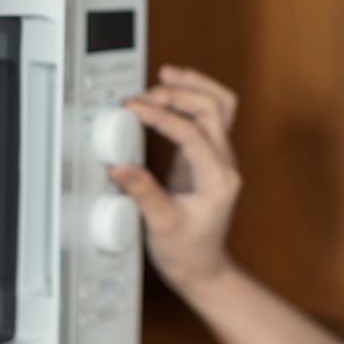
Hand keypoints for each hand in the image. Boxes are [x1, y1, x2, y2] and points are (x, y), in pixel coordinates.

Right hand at [108, 64, 240, 296]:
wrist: (203, 268)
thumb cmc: (189, 253)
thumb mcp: (162, 225)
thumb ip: (142, 193)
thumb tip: (119, 166)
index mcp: (219, 179)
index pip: (193, 133)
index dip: (162, 115)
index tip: (134, 108)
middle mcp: (224, 163)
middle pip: (213, 108)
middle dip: (179, 93)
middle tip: (144, 95)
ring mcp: (218, 158)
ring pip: (219, 106)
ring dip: (193, 86)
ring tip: (165, 74)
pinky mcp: (205, 157)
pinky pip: (208, 116)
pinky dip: (191, 98)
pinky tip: (169, 93)